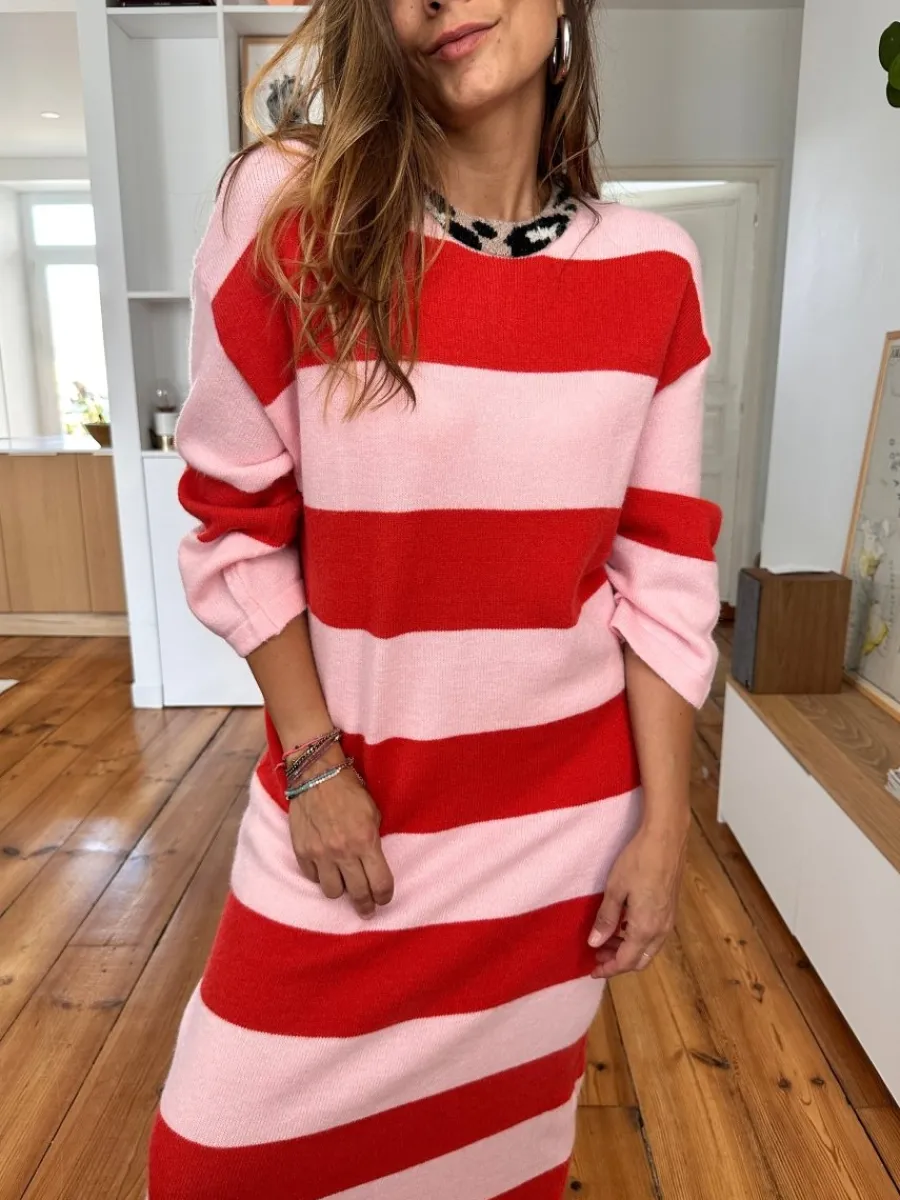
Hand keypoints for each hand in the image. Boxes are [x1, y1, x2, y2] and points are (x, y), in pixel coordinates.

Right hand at [288, 748, 394, 918]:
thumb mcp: (373, 813)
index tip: (384, 899)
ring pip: (332, 892)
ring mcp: (320, 854)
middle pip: (358, 894)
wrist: (316, 775)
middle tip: (367, 910)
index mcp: (365, 841)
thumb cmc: (349, 791)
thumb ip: (373, 840)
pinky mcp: (301, 852)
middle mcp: (343, 852)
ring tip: (344, 884)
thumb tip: (374, 863)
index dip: (384, 896)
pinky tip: (326, 869)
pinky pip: (313, 878)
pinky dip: (320, 876)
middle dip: (366, 906)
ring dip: (340, 890)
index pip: (380, 883)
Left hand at [587, 816, 688, 978]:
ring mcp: (669, 920)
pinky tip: (624, 924)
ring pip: (649, 948)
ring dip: (628, 949)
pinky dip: (638, 938)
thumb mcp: (615, 889)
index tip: (592, 970)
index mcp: (645, 928)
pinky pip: (654, 935)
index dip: (608, 969)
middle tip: (598, 956)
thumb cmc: (638, 860)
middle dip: (618, 962)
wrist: (666, 838)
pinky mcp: (671, 909)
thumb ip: (606, 919)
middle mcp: (660, 930)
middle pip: (640, 960)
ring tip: (607, 939)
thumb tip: (594, 943)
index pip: (625, 961)